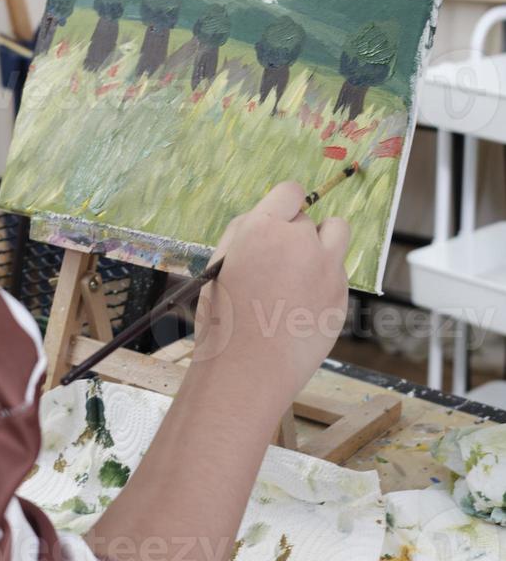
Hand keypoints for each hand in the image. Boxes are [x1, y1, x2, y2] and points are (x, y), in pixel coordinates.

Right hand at [192, 181, 349, 406]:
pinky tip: (301, 304)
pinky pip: (338, 272)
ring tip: (301, 270)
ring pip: (336, 234)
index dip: (282, 203)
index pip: (289, 191)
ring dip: (321, 243)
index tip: (277, 218)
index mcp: (262, 229)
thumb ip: (244, 233)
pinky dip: (324, 279)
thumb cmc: (223, 317)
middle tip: (276, 262)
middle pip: (307, 219)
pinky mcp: (342, 296)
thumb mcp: (218, 263)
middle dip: (294, 233)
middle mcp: (300, 242)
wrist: (248, 368)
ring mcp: (327, 269)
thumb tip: (264, 218)